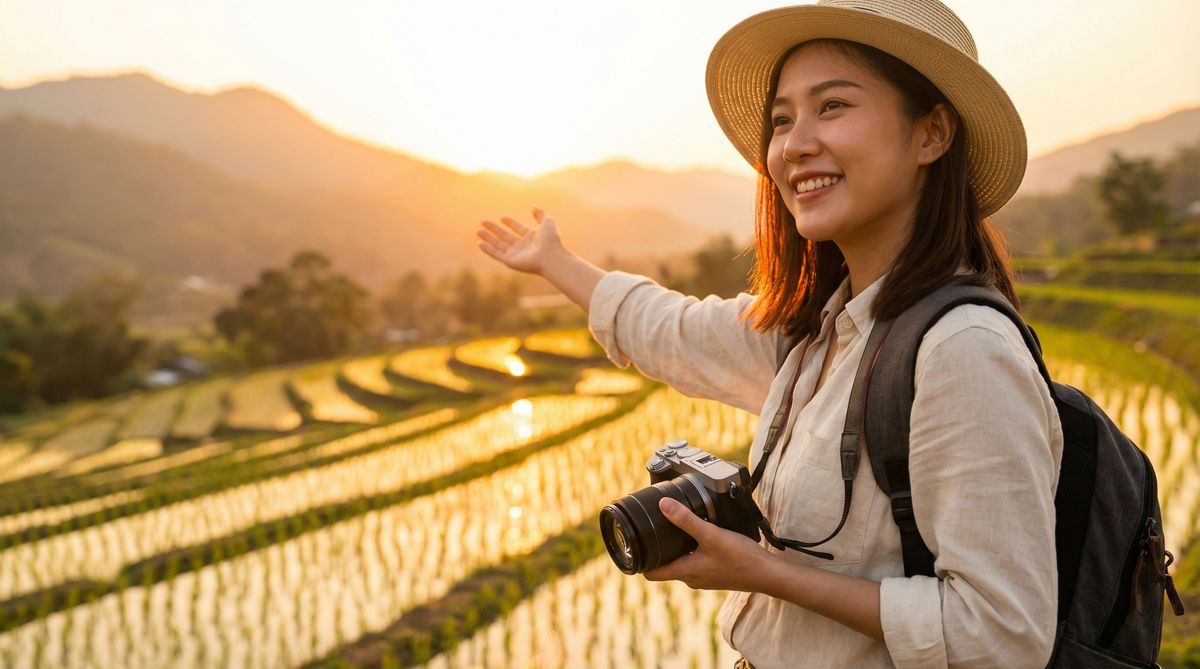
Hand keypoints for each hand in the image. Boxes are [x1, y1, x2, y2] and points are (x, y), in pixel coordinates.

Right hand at [476, 206, 565, 274]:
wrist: (551, 256)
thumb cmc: (551, 240)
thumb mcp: (547, 222)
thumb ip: (540, 214)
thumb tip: (534, 207)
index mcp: (531, 237)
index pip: (518, 229)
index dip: (510, 223)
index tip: (502, 218)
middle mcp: (522, 246)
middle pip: (505, 236)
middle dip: (494, 229)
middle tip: (483, 222)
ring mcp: (516, 254)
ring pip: (498, 245)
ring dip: (488, 238)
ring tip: (478, 230)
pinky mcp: (510, 261)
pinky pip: (496, 254)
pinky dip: (487, 249)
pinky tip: (479, 243)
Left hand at [643, 497, 773, 591]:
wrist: (768, 573)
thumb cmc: (741, 559)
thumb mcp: (711, 535)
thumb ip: (686, 520)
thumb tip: (663, 506)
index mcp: (685, 572)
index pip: (651, 573)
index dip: (639, 561)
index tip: (634, 545)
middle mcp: (691, 578)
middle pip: (665, 566)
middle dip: (658, 550)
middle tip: (653, 529)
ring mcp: (703, 577)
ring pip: (681, 562)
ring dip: (677, 548)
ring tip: (675, 529)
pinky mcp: (715, 573)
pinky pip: (696, 562)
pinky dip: (692, 550)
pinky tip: (701, 536)